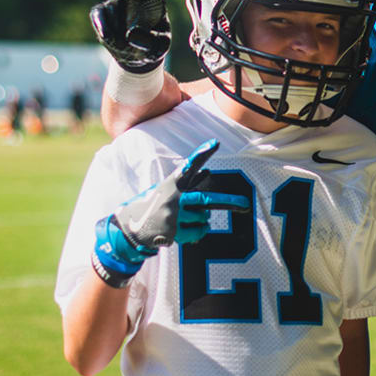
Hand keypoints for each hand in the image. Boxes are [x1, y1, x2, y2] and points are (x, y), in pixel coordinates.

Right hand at [90, 0, 174, 73]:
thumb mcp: (159, 48)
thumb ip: (152, 43)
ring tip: (126, 42)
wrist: (131, 56)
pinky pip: (101, 21)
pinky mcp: (100, 11)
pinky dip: (107, 34)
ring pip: (112, 12)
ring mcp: (116, 3)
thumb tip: (130, 34)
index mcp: (155, 3)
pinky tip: (111, 40)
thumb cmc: (151, 47)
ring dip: (117, 31)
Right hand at [90, 140, 250, 286]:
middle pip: (206, 200)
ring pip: (204, 218)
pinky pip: (198, 232)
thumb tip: (208, 171)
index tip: (215, 143)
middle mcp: (173, 198)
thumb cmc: (155, 203)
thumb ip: (189, 182)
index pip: (189, 165)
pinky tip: (186, 230)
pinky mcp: (173, 232)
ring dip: (202, 220)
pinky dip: (198, 232)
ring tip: (188, 218)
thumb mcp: (169, 189)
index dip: (202, 154)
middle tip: (245, 205)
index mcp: (172, 183)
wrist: (130, 227)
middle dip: (228, 203)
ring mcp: (173, 216)